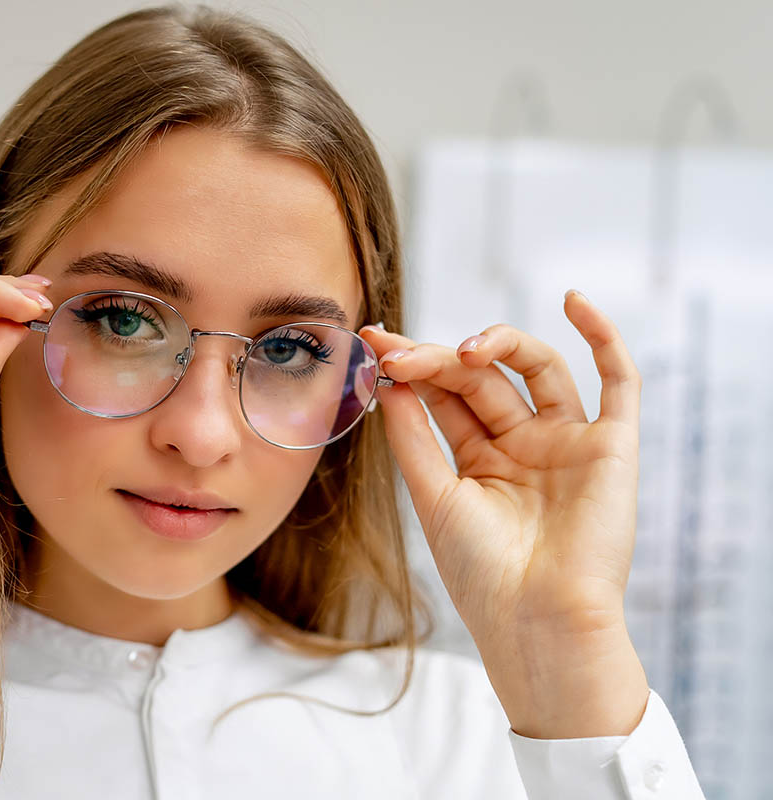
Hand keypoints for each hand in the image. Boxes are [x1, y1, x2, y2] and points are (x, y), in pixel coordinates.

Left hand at [359, 290, 648, 737]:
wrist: (537, 623)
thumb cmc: (482, 574)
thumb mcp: (435, 496)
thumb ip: (413, 437)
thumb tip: (385, 378)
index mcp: (481, 459)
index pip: (446, 394)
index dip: (414, 364)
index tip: (374, 340)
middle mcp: (524, 445)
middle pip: (482, 378)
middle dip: (440, 358)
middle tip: (400, 352)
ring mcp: (568, 443)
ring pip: (536, 368)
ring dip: (500, 345)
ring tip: (465, 350)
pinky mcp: (612, 447)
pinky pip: (619, 383)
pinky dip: (604, 337)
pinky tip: (574, 301)